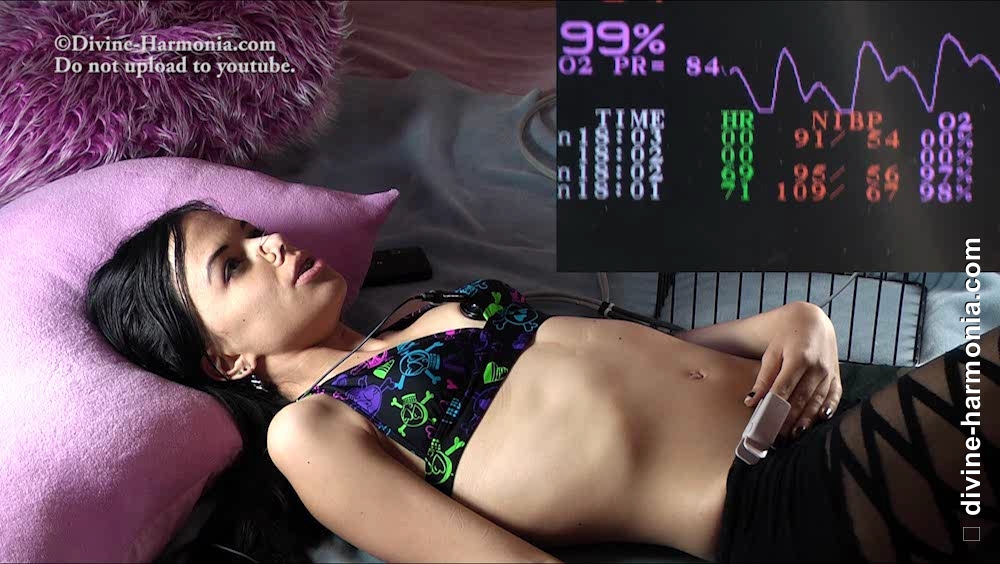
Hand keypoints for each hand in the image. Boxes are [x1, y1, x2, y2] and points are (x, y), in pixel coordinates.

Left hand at [744, 301, 841, 439]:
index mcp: (799, 358)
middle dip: (788, 420)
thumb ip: (763, 378)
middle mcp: (817, 366)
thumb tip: (751, 401)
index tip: (764, 425)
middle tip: (776, 439)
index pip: (784, 389)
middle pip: (801, 399)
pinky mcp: (837, 376)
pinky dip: (827, 410)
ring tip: (793, 436)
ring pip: (817, 402)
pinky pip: (834, 397)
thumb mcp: (771, 353)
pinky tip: (820, 421)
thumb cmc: (786, 338)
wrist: (811, 322)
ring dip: (805, 420)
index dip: (774, 408)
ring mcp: (829, 372)